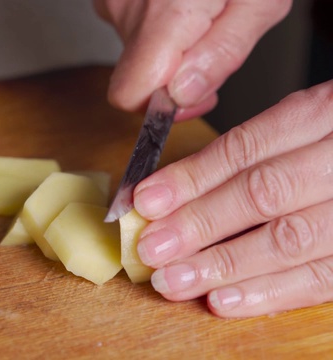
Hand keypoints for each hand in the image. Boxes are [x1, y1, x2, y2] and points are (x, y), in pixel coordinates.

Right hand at [93, 0, 290, 119]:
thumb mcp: (260, 3)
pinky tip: (180, 2)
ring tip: (201, 11)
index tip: (192, 95)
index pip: (129, 93)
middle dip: (174, 74)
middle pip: (137, 74)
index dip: (160, 106)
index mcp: (166, 14)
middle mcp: (128, 8)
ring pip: (135, 51)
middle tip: (214, 43)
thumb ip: (222, 54)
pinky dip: (156, 25)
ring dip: (168, 47)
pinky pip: (129, 26)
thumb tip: (184, 94)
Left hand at [133, 79, 332, 317]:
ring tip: (173, 280)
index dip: (192, 178)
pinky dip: (268, 292)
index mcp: (324, 114)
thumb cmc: (329, 142)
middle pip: (264, 193)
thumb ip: (246, 152)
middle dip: (199, 223)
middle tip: (151, 247)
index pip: (247, 149)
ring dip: (222, 264)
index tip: (146, 201)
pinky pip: (322, 279)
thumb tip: (169, 192)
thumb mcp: (301, 123)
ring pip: (289, 240)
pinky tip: (221, 300)